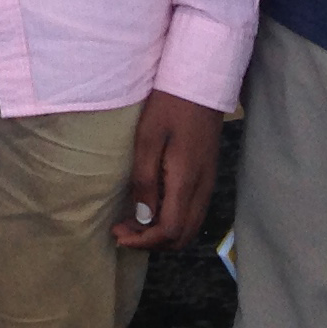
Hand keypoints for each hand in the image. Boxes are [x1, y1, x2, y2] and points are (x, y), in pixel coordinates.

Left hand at [112, 90, 223, 250]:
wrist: (200, 85)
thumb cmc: (169, 107)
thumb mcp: (148, 139)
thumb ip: (145, 181)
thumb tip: (142, 218)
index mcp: (186, 182)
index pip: (169, 231)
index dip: (143, 240)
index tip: (118, 234)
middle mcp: (202, 190)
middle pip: (182, 237)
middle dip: (151, 242)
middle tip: (123, 231)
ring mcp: (208, 184)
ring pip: (190, 227)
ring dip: (163, 234)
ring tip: (134, 224)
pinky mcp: (208, 177)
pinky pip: (193, 213)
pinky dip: (174, 222)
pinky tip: (154, 209)